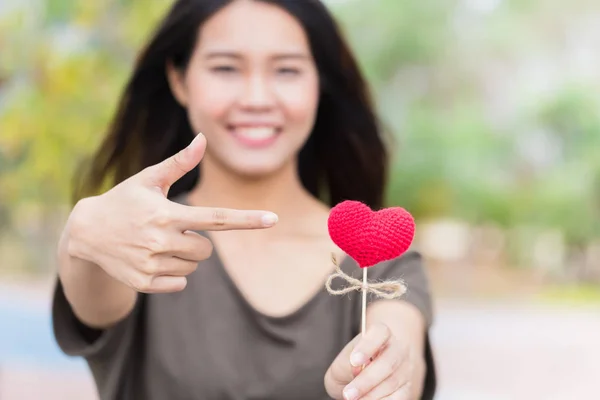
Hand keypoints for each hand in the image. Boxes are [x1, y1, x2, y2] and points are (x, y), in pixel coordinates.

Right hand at [66, 133, 277, 293]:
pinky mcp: (144, 283)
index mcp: (167, 214)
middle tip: (173, 231)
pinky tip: (151, 259)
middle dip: (198, 242)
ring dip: (183, 257)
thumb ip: (180, 163)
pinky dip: (172, 274)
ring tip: (156, 244)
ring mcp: (151, 265)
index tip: (273, 219)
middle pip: (207, 251)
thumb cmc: (124, 200)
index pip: (216, 218)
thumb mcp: (149, 179)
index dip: (247, 219)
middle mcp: (161, 241)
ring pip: (193, 267)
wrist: (85, 232)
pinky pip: (180, 284)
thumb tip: (203, 139)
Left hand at [325, 323, 414, 399]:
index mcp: (381, 334)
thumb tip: (358, 369)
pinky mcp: (406, 389)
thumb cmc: (350, 368)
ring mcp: (405, 370)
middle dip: (366, 381)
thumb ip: (347, 364)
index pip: (379, 332)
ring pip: (392, 383)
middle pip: (387, 362)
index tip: (354, 361)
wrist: (362, 382)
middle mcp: (398, 349)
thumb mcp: (342, 363)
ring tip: (353, 399)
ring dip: (371, 395)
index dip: (367, 346)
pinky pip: (396, 398)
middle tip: (348, 394)